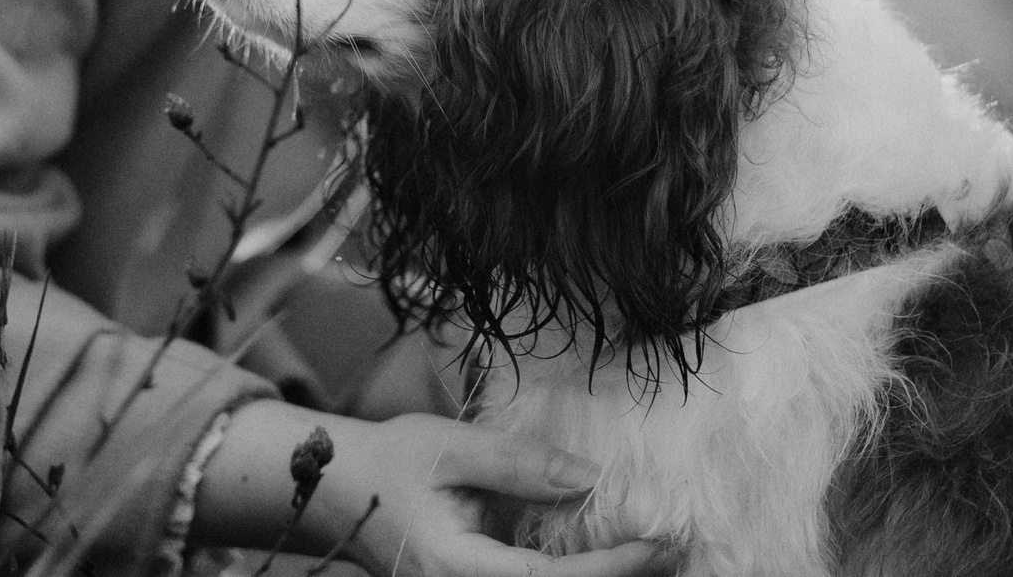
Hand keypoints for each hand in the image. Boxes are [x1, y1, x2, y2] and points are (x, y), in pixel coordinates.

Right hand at [194, 401, 677, 576]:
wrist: (335, 488)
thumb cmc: (390, 462)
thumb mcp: (451, 448)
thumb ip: (519, 465)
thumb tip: (588, 479)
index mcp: (458, 571)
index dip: (612, 568)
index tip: (661, 543)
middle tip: (678, 548)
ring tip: (655, 551)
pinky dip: (571, 574)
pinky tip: (609, 554)